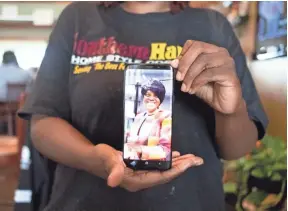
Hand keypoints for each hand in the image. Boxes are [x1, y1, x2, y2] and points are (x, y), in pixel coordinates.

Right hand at [87, 144, 202, 191]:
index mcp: (136, 181)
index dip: (176, 170)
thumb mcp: (108, 160)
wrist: (94, 158)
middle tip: (197, 159)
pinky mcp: (140, 168)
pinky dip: (168, 160)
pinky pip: (158, 165)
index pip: (161, 177)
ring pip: (164, 170)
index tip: (190, 163)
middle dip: (182, 167)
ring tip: (191, 158)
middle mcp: (141, 180)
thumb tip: (113, 181)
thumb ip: (113, 169)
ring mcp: (141, 174)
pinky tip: (175, 155)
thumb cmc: (101, 158)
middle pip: (166, 175)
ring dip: (178, 164)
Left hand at [171, 40, 241, 113]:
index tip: (174, 66)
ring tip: (185, 87)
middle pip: (198, 48)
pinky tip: (193, 89)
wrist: (223, 105)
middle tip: (178, 77)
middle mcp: (220, 52)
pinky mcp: (230, 73)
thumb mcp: (192, 78)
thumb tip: (173, 63)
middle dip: (184, 63)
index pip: (194, 44)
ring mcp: (227, 62)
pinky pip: (209, 73)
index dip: (182, 54)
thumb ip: (185, 69)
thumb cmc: (209, 89)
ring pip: (203, 61)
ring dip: (190, 76)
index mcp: (211, 50)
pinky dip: (198, 82)